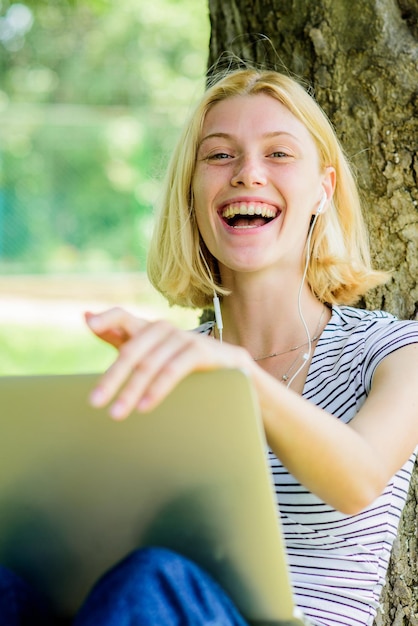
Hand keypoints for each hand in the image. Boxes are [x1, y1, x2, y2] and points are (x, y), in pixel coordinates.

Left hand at [85, 307, 250, 419]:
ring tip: (117, 413)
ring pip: (150, 364)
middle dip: (111, 378)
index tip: (90, 324)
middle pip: (131, 350)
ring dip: (131, 391)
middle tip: (94, 402)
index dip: (107, 318)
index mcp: (149, 329)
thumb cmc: (185, 363)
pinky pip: (174, 369)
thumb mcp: (151, 351)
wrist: (234, 375)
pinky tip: (145, 406)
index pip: (124, 315)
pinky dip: (158, 388)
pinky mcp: (202, 351)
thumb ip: (120, 336)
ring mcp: (184, 338)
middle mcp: (164, 329)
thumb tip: (85, 317)